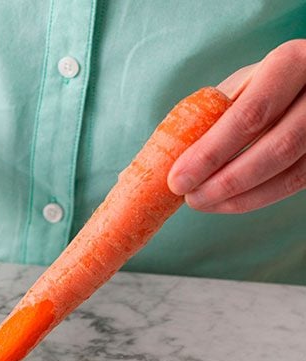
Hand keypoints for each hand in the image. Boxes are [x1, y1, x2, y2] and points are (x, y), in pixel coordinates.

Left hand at [168, 39, 305, 212]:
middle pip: (276, 148)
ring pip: (291, 173)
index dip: (210, 154)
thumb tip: (161, 159)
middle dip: (226, 182)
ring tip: (202, 202)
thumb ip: (212, 113)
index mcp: (290, 64)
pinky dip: (257, 199)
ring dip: (240, 197)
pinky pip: (296, 184)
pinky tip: (227, 203)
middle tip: (190, 199)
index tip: (177, 180)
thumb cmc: (264, 86)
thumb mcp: (241, 85)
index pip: (250, 115)